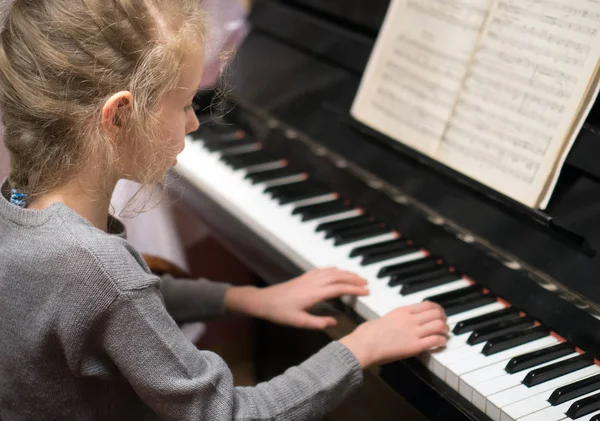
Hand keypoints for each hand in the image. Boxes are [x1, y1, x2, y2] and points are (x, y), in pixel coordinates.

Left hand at [224, 267, 368, 328]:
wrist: (264, 301)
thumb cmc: (280, 313)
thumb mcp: (299, 322)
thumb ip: (318, 323)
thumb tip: (334, 322)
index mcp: (314, 294)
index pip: (339, 289)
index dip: (354, 290)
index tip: (366, 292)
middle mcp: (313, 283)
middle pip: (338, 277)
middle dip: (354, 279)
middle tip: (367, 283)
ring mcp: (308, 278)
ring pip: (332, 271)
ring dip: (346, 273)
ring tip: (357, 277)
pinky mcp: (304, 277)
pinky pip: (323, 270)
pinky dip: (334, 270)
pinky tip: (338, 272)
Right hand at [339, 301, 447, 368]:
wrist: (364, 345)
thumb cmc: (368, 333)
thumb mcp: (383, 319)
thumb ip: (396, 319)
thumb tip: (398, 323)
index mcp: (402, 311)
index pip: (427, 304)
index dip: (437, 309)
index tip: (439, 314)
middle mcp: (410, 319)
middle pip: (437, 313)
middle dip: (444, 319)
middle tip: (444, 325)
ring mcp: (413, 332)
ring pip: (439, 325)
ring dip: (445, 330)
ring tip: (444, 334)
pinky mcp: (414, 346)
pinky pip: (435, 340)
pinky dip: (442, 341)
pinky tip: (441, 344)